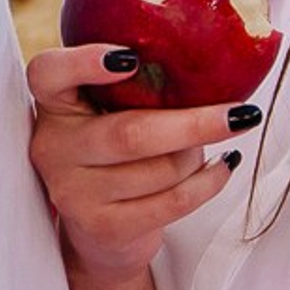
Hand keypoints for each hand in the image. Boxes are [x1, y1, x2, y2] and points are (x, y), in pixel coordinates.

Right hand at [26, 43, 246, 283]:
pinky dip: (209, 182)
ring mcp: (74, 191)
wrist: (99, 232)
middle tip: (241, 112)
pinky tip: (222, 167)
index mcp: (54, 105)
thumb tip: (212, 63)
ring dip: (197, 156)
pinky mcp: (103, 226)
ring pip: (160, 169)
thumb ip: (134, 86)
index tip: (130, 57)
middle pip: (130, 133)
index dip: (84, 62)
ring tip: (208, 147)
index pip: (48, 74)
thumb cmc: (115, 154)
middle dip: (194, 124)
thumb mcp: (108, 113)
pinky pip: (172, 201)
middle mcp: (54, 147)